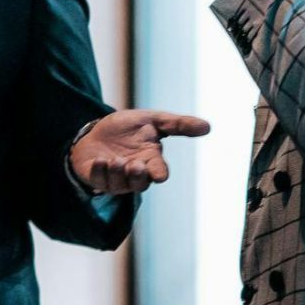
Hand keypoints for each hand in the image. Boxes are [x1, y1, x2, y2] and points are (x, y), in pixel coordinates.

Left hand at [71, 109, 211, 193]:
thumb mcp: (151, 120)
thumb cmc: (126, 128)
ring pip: (120, 185)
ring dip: (117, 173)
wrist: (96, 129)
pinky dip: (100, 172)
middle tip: (134, 164)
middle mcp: (134, 172)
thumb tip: (208, 127)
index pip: (158, 172)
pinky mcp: (97, 177)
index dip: (158, 173)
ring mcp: (115, 178)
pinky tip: (100, 161)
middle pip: (140, 183)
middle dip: (137, 176)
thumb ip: (177, 124)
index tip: (159, 175)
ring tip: (114, 160)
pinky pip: (99, 181)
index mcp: (150, 160)